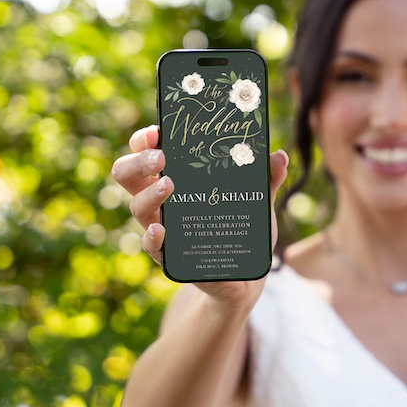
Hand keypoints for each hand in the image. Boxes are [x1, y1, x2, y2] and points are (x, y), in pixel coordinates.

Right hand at [111, 124, 289, 303]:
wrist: (248, 275)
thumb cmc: (244, 228)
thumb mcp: (258, 200)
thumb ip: (267, 178)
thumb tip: (279, 155)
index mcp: (177, 177)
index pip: (147, 151)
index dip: (145, 139)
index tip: (158, 132)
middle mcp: (161, 200)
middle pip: (127, 174)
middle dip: (138, 161)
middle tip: (161, 158)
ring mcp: (163, 226)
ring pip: (136, 206)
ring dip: (149, 193)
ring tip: (169, 185)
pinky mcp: (169, 256)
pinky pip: (150, 245)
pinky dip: (151, 236)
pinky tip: (161, 228)